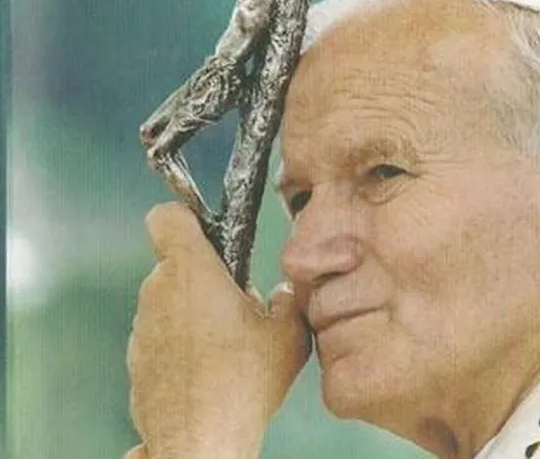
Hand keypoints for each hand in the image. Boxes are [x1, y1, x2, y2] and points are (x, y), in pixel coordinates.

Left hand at [127, 202, 310, 458]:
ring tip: (228, 349)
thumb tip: (283, 293)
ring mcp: (142, 330)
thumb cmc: (244, 382)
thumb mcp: (287, 334)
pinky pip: (162, 339)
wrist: (201, 441)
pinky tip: (210, 374)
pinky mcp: (137, 362)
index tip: (211, 235)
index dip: (188, 219)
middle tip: (239, 309)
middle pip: (177, 266)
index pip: (167, 217)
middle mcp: (158, 294)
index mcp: (191, 272)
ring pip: (170, 304)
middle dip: (206, 279)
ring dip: (194, 315)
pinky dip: (182, 347)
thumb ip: (287, 301)